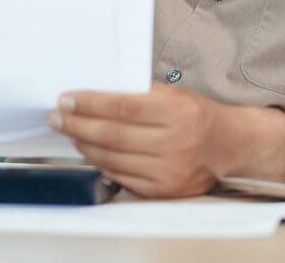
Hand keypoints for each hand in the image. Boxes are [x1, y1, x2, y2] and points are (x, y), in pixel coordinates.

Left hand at [48, 83, 229, 197]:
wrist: (227, 145)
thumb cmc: (195, 114)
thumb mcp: (173, 94)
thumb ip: (137, 93)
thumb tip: (93, 94)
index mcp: (178, 112)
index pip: (123, 108)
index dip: (90, 104)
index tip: (66, 100)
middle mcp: (175, 144)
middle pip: (113, 135)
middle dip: (78, 125)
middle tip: (57, 117)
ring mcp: (169, 171)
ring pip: (113, 158)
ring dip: (84, 144)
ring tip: (69, 131)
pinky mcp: (163, 191)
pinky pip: (121, 177)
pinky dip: (100, 163)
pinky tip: (89, 150)